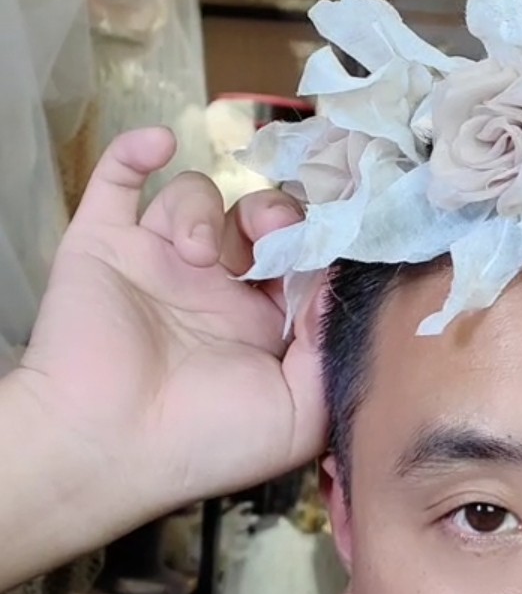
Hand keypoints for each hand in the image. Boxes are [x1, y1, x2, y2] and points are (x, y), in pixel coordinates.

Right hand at [17, 128, 325, 517]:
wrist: (110, 449)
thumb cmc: (208, 444)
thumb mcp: (302, 414)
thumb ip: (331, 348)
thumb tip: (342, 283)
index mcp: (262, 326)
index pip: (302, 259)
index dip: (319, 240)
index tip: (334, 228)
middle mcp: (213, 289)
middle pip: (255, 218)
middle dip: (273, 213)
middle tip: (270, 232)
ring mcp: (159, 263)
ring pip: (197, 196)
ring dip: (206, 209)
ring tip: (197, 254)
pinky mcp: (106, 244)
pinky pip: (119, 179)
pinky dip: (138, 150)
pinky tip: (160, 145)